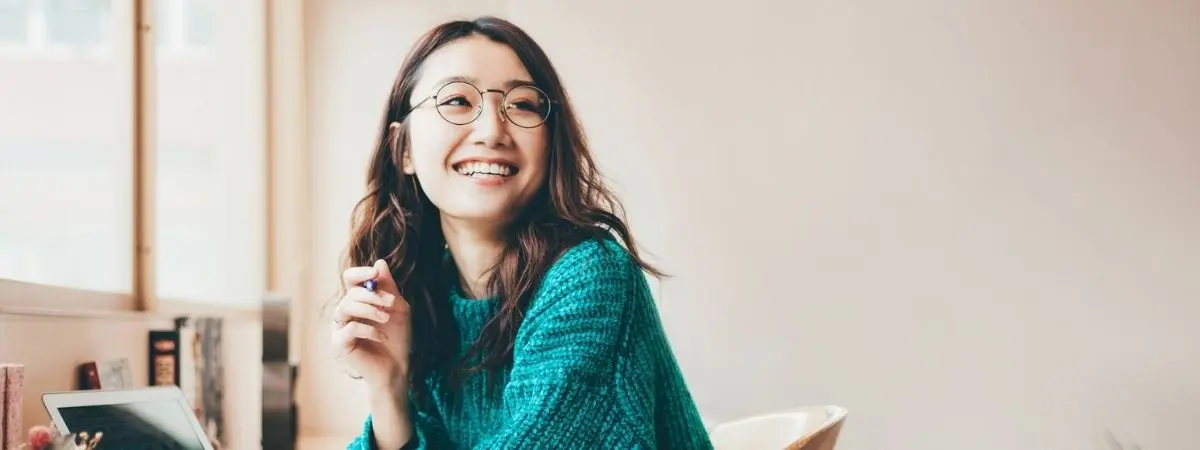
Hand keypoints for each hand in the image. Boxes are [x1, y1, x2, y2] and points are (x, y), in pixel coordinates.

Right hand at [332, 259, 410, 392]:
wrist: (397, 367)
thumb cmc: (397, 338)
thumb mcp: (398, 308)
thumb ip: (389, 287)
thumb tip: (379, 262)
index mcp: (358, 301)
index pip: (349, 279)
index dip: (359, 273)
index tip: (375, 273)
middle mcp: (345, 313)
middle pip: (350, 292)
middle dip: (372, 295)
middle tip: (391, 303)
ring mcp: (339, 328)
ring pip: (345, 306)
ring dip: (370, 309)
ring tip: (386, 318)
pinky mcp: (338, 344)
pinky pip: (349, 328)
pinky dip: (368, 329)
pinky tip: (381, 336)